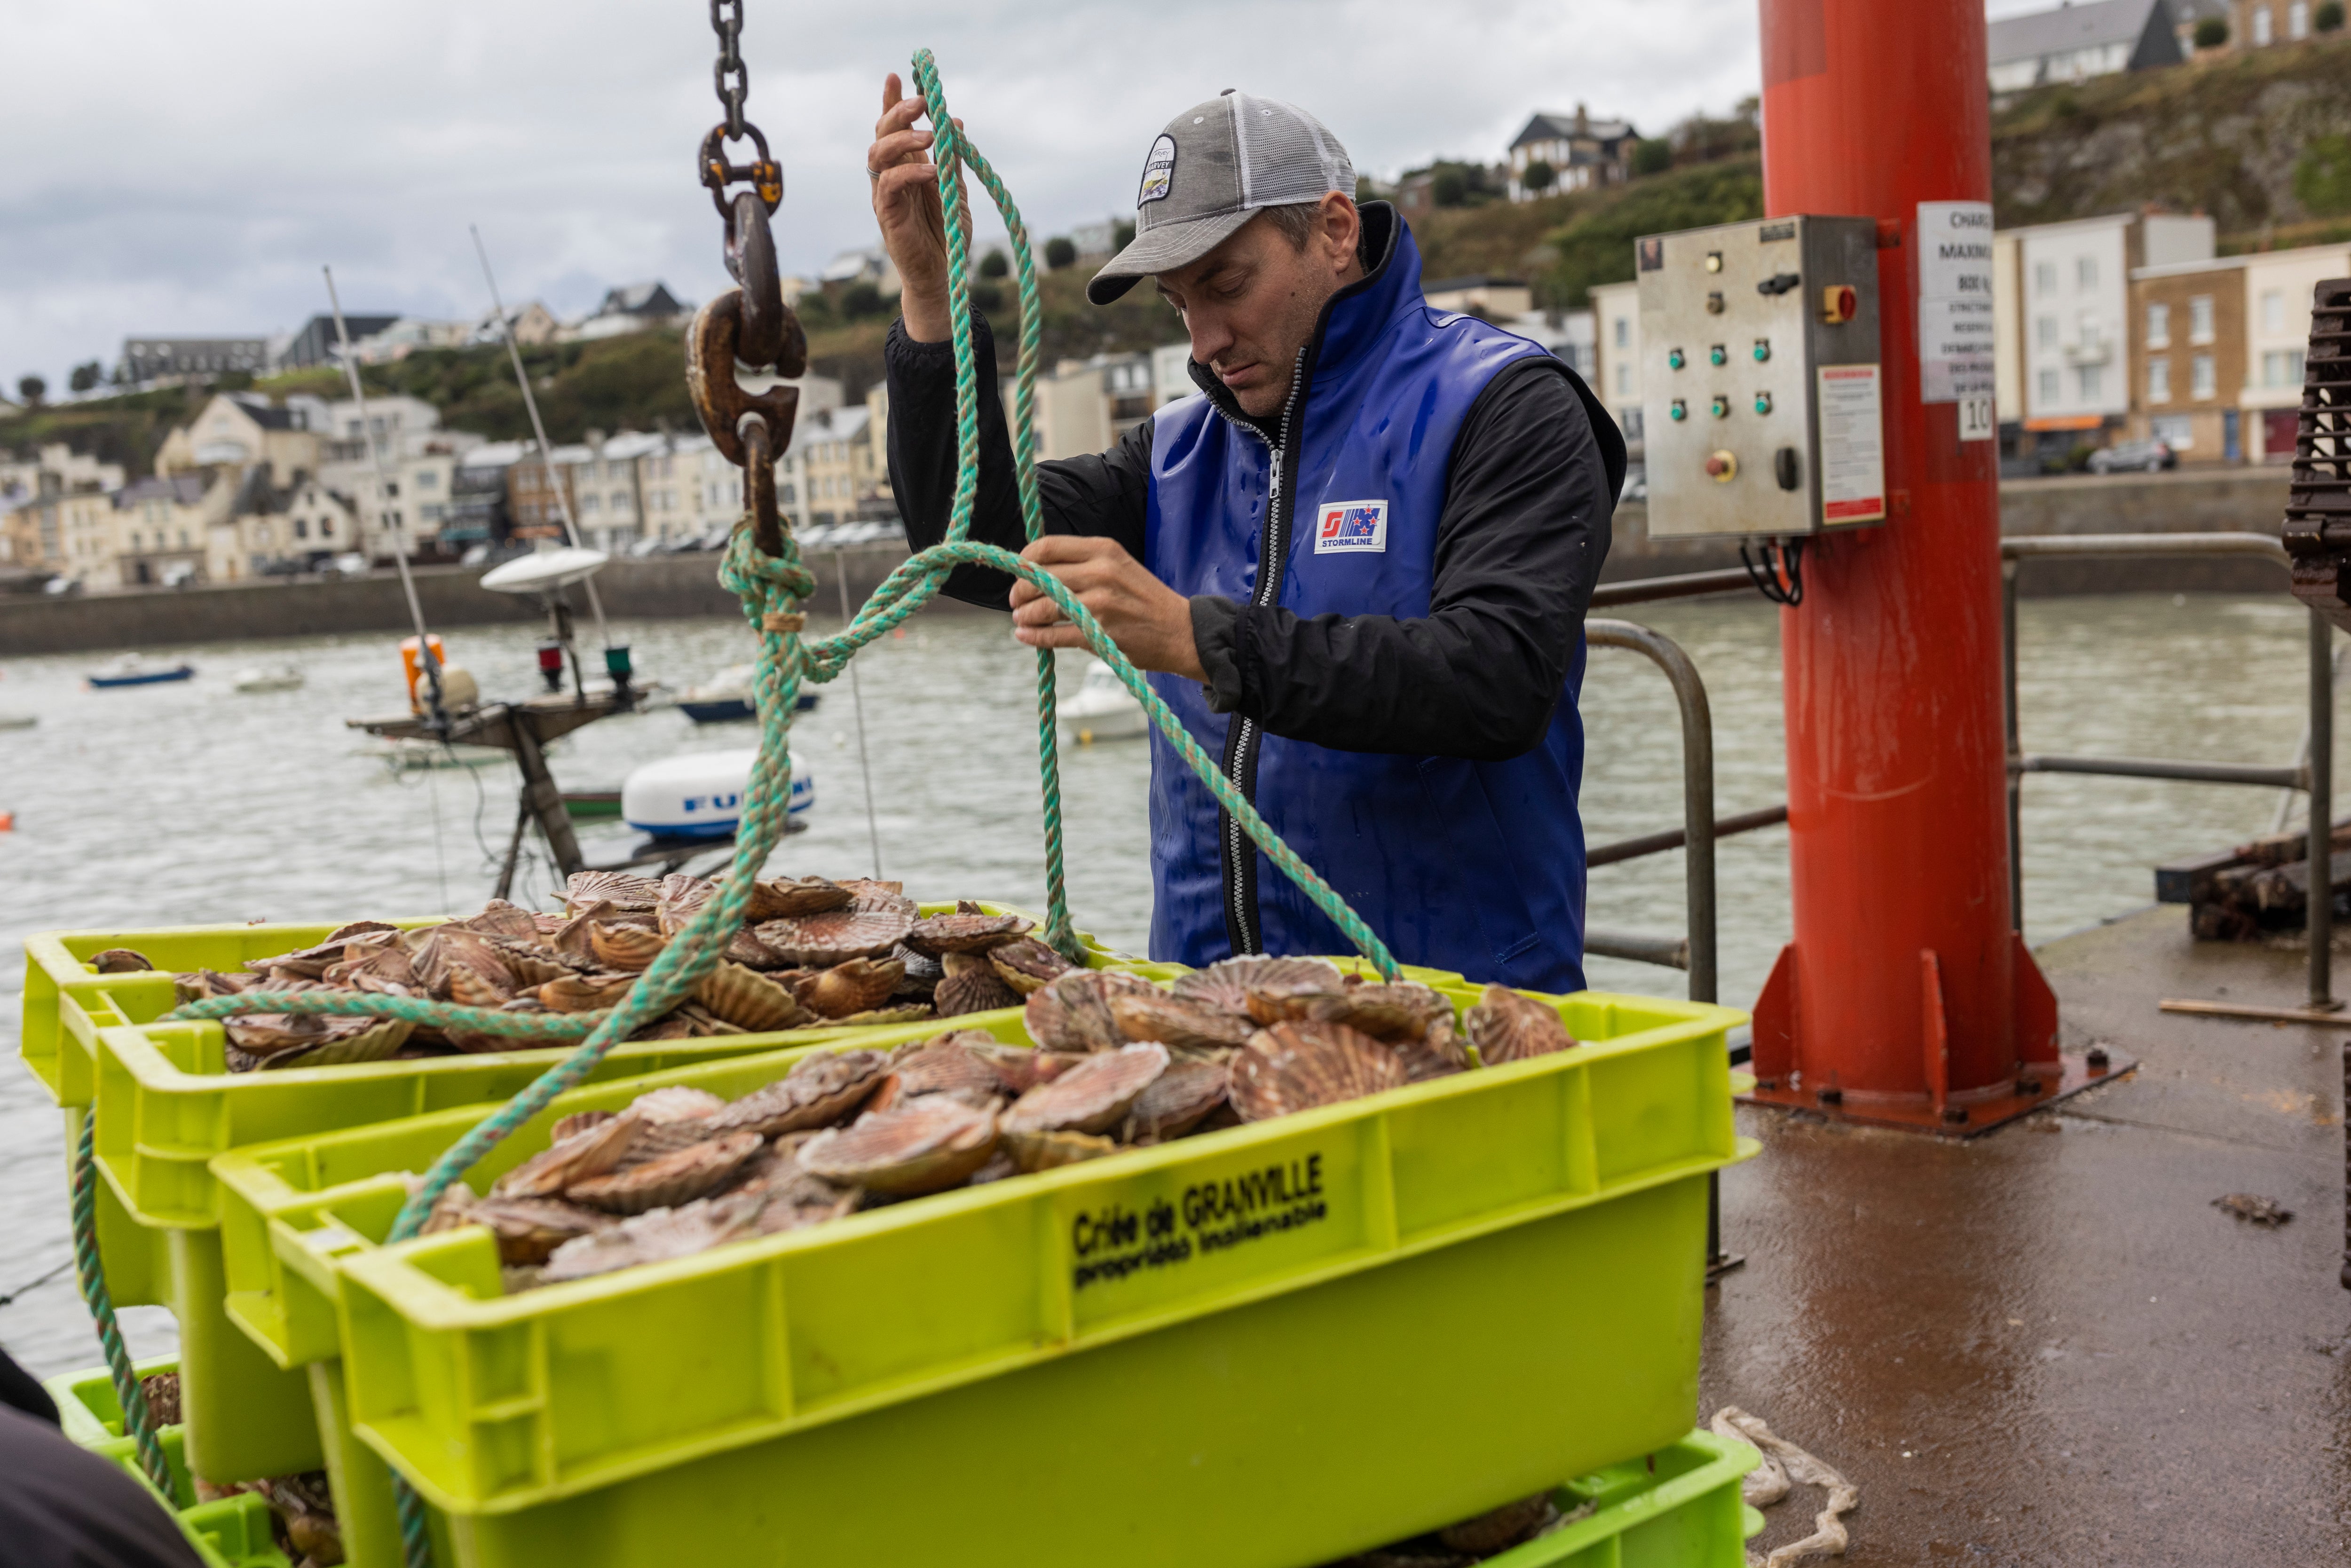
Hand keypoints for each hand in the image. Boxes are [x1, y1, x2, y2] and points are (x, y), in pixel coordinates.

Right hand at [868, 73, 957, 342]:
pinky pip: (889, 186)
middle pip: (881, 134)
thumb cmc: (945, 234)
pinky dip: (909, 173)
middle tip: (922, 102)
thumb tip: (957, 122)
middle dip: (898, 112)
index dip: (892, 101)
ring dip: (903, 140)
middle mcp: (889, 177)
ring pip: (878, 155)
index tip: (899, 75)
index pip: (893, 128)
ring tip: (931, 136)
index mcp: (904, 167)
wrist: (943, 275)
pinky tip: (931, 170)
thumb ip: (952, 159)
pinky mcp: (886, 216)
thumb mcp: (954, 189)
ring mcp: (884, 196)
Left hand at [1009, 536, 1205, 681]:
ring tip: (1021, 620)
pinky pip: (1053, 634)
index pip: (1047, 547)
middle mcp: (1101, 572)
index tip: (1019, 573)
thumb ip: (1082, 564)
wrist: (1181, 632)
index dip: (1024, 561)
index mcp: (1104, 549)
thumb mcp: (1119, 567)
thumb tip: (1036, 570)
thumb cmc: (1144, 600)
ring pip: (1043, 606)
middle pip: (1039, 577)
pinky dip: (1034, 636)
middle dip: (1020, 592)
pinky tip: (1026, 635)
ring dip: (1024, 616)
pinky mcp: (1098, 633)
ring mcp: (1100, 603)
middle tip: (1016, 602)